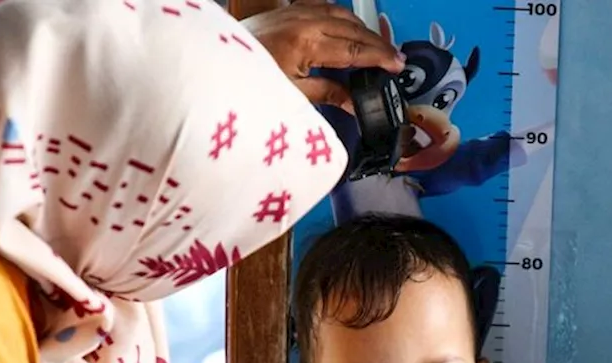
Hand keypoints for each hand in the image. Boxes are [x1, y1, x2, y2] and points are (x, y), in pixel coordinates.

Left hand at [242, 0, 405, 111]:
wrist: (214, 63)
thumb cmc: (245, 81)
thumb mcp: (291, 95)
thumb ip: (328, 95)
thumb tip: (354, 103)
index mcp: (307, 43)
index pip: (355, 49)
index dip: (380, 58)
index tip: (396, 65)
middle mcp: (303, 21)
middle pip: (353, 30)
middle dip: (377, 44)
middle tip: (394, 58)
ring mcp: (295, 11)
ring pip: (341, 15)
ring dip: (362, 30)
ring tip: (377, 45)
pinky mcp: (287, 9)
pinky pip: (323, 6)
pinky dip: (341, 17)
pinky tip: (348, 26)